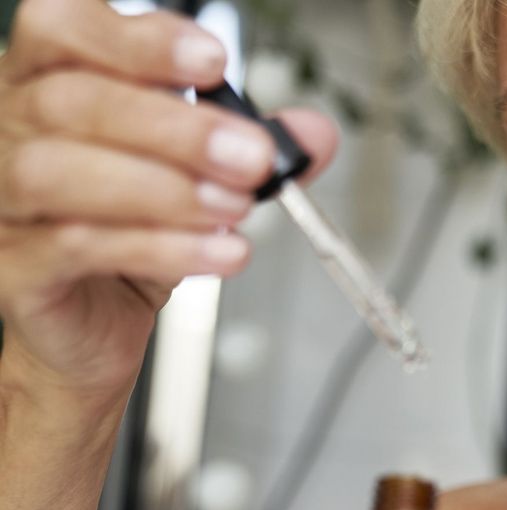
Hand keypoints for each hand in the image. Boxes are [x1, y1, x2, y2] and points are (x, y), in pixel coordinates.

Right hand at [0, 0, 337, 399]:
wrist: (91, 324)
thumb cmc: (130, 232)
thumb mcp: (198, 178)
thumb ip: (252, 147)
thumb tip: (315, 134)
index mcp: (48, 82)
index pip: (64, 27)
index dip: (137, 39)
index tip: (213, 61)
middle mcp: (11, 129)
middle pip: (72, 101)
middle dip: (179, 129)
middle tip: (253, 159)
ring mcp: (2, 199)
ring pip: (60, 172)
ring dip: (166, 189)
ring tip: (234, 209)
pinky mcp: (14, 268)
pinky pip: (76, 247)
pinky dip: (161, 247)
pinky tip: (218, 253)